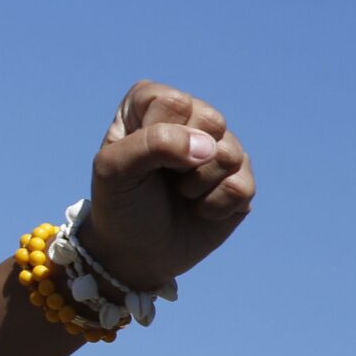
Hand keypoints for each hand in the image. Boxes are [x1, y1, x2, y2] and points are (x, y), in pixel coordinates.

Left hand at [81, 81, 254, 290]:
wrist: (135, 253)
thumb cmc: (120, 204)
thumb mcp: (113, 170)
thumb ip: (153, 143)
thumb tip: (208, 146)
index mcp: (152, 105)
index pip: (172, 102)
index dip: (156, 135)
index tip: (139, 159)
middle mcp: (190, 120)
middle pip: (211, 120)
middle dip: (182, 160)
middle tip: (162, 177)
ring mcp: (219, 148)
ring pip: (230, 153)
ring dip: (197, 185)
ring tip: (179, 194)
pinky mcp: (241, 180)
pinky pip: (242, 185)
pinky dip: (214, 206)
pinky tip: (199, 209)